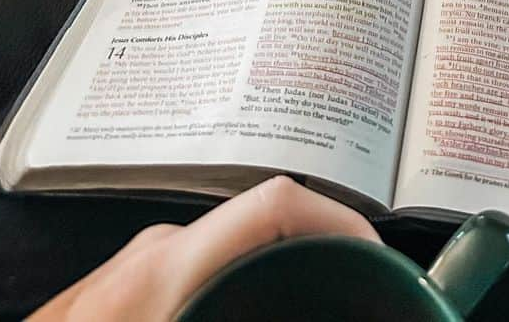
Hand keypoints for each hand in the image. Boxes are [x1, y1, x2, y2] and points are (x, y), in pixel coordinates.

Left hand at [27, 176, 379, 321]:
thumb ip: (243, 303)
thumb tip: (305, 304)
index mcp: (173, 260)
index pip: (274, 201)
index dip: (339, 214)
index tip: (379, 250)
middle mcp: (161, 243)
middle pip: (264, 220)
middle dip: (318, 243)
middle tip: (360, 278)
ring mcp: (143, 257)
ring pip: (235, 244)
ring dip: (279, 264)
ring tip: (316, 291)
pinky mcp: (129, 280)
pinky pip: (206, 264)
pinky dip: (244, 278)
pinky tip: (256, 308)